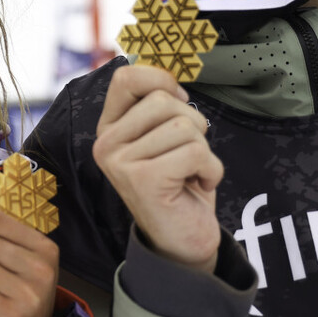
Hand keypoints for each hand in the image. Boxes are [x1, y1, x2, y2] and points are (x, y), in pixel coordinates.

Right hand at [92, 65, 222, 271]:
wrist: (182, 241)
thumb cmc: (179, 184)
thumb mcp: (164, 139)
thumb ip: (159, 108)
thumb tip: (171, 75)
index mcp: (109, 128)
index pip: (127, 77)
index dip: (161, 80)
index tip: (180, 103)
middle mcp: (106, 144)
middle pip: (163, 100)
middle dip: (192, 124)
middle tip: (188, 155)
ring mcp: (121, 162)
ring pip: (184, 126)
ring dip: (203, 151)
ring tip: (191, 173)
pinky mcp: (143, 180)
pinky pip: (195, 153)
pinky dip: (211, 170)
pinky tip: (198, 187)